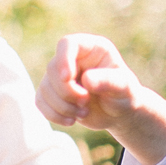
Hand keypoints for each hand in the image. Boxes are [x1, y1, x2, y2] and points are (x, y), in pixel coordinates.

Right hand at [35, 34, 165, 164]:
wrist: (119, 112)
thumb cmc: (125, 95)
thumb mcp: (125, 88)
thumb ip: (109, 81)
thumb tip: (87, 80)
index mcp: (90, 48)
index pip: (67, 44)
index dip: (63, 59)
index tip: (67, 77)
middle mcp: (72, 58)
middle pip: (53, 69)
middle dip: (67, 91)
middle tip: (86, 102)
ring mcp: (59, 75)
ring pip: (45, 88)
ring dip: (62, 106)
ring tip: (84, 112)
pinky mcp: (52, 93)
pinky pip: (40, 102)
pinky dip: (53, 114)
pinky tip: (71, 120)